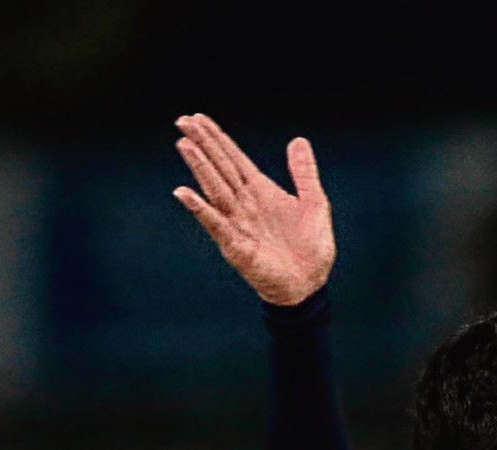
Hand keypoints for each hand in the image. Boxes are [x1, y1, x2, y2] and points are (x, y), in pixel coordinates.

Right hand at [172, 114, 334, 306]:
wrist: (310, 285)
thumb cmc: (310, 248)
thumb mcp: (314, 203)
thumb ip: (303, 173)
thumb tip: (298, 140)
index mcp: (260, 190)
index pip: (233, 158)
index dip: (217, 138)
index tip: (197, 117)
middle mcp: (244, 203)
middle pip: (219, 167)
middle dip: (203, 144)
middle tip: (182, 121)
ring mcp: (237, 223)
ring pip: (214, 188)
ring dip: (199, 167)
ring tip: (185, 145)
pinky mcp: (236, 246)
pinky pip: (216, 224)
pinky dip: (200, 209)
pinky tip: (185, 193)